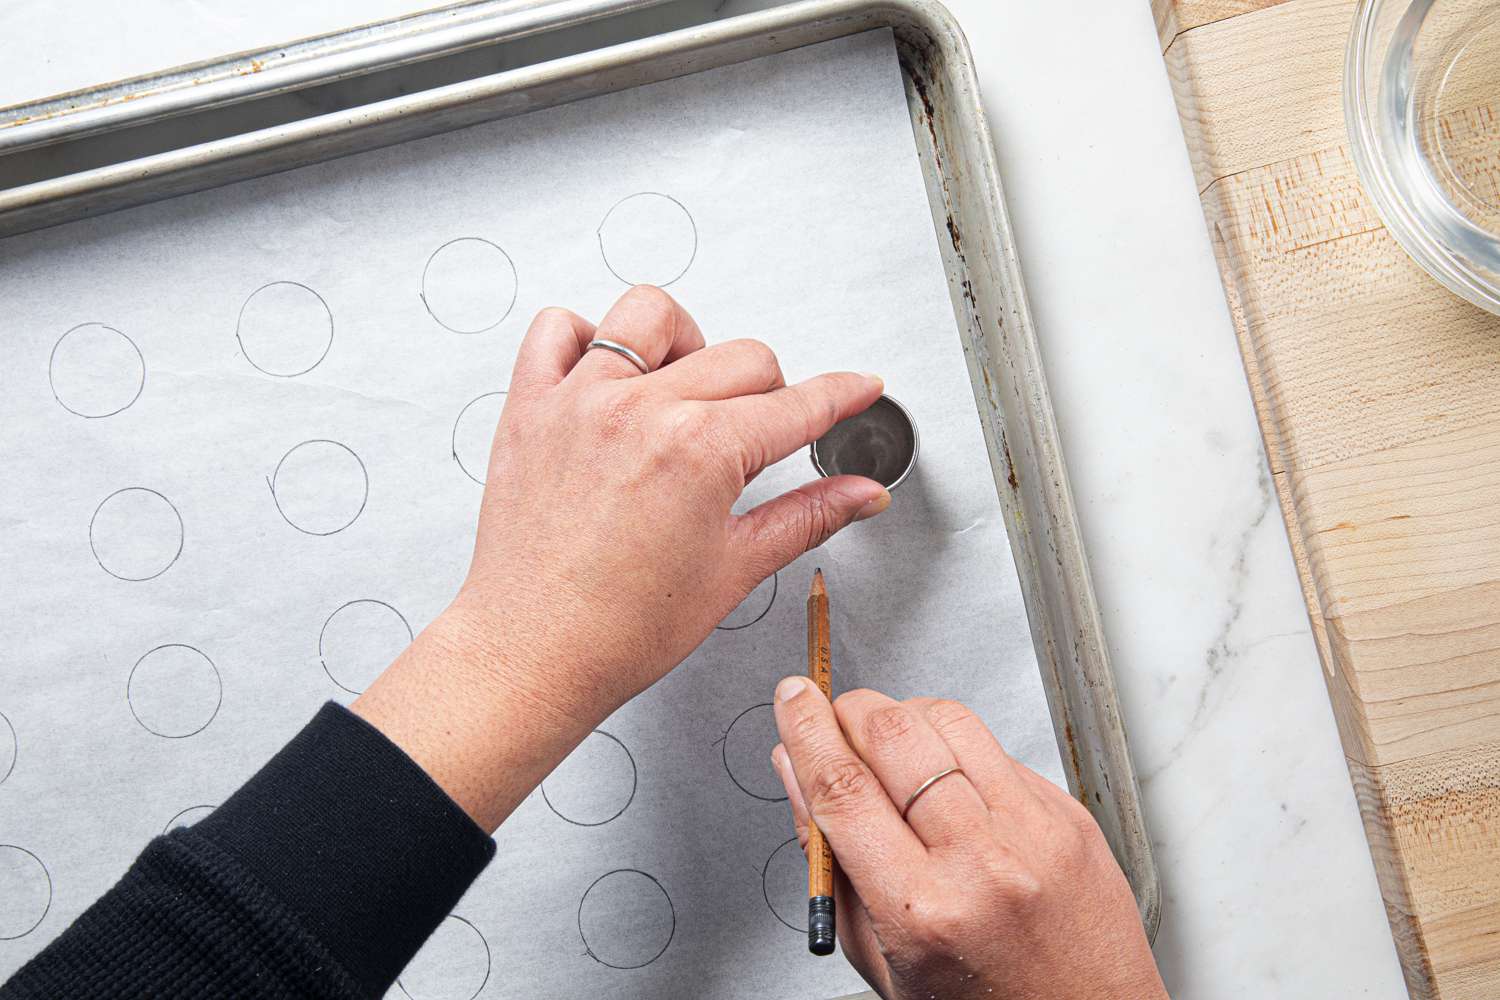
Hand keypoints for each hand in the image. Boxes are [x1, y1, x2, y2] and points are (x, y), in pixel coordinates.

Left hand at [354, 287, 889, 829]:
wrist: (531, 655)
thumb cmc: (618, 629)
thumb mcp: (734, 569)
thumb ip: (808, 516)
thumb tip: (862, 495)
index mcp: (699, 450)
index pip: (796, 403)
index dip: (841, 395)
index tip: (858, 388)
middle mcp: (640, 410)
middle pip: (741, 356)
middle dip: (770, 391)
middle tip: (759, 435)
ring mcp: (581, 400)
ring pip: (652, 313)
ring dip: (686, 341)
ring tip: (687, 388)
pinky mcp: (531, 405)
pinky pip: (559, 329)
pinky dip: (589, 338)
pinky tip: (611, 378)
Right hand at [771, 680, 1165, 999]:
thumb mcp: (879, 955)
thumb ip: (829, 859)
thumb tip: (796, 772)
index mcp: (924, 910)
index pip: (844, 789)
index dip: (806, 730)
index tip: (792, 697)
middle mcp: (983, 863)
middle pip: (894, 735)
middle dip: (850, 710)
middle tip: (834, 718)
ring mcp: (1033, 832)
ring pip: (949, 720)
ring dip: (903, 715)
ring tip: (889, 746)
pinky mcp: (1066, 814)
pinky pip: (995, 747)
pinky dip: (956, 747)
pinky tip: (946, 779)